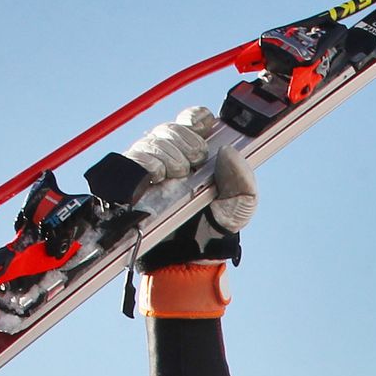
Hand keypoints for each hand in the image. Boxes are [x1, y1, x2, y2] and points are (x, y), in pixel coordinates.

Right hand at [102, 105, 257, 269]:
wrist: (191, 257)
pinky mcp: (132, 182)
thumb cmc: (216, 226)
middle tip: (195, 163)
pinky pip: (133, 160)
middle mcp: (173, 155)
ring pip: (152, 141)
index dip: (197, 119)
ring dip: (168, 155)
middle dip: (185, 142)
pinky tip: (158, 176)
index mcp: (199, 152)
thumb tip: (228, 151)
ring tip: (178, 175)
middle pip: (171, 128)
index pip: (194, 119)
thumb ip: (243, 177)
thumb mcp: (241, 203)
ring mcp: (151, 167)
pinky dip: (147, 164)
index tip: (204, 129)